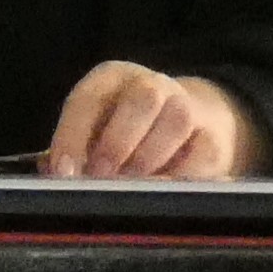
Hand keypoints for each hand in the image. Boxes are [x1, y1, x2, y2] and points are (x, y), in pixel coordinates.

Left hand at [45, 64, 254, 179]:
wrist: (192, 122)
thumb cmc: (124, 130)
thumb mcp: (95, 129)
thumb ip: (75, 149)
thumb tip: (58, 174)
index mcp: (112, 78)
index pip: (89, 98)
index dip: (73, 135)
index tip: (63, 170)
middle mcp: (152, 85)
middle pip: (142, 99)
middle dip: (117, 143)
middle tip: (100, 177)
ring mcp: (188, 108)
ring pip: (177, 121)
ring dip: (149, 159)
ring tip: (129, 187)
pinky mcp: (214, 139)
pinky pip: (203, 157)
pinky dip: (180, 177)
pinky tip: (160, 193)